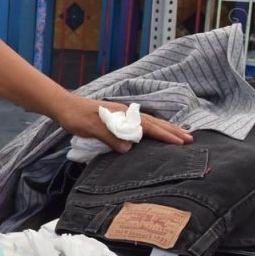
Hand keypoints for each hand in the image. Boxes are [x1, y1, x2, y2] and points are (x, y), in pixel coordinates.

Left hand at [51, 96, 192, 153]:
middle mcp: (126, 113)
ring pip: (150, 121)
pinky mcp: (118, 117)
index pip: (148, 127)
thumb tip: (128, 148)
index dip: (165, 135)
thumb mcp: (91, 128)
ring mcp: (123, 114)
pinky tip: (156, 130)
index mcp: (122, 115)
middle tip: (191, 139)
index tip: (181, 142)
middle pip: (154, 122)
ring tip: (181, 134)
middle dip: (173, 131)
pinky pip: (141, 123)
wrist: (64, 106)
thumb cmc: (76, 117)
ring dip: (166, 128)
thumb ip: (109, 137)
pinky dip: (153, 127)